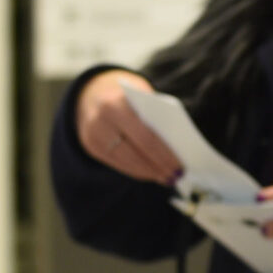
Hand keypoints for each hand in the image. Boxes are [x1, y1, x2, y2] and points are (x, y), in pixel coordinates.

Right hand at [73, 70, 177, 184]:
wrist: (94, 93)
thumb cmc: (130, 98)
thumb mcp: (142, 99)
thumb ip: (156, 117)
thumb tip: (179, 148)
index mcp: (118, 104)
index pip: (146, 136)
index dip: (164, 155)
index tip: (181, 166)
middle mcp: (101, 120)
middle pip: (136, 151)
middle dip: (159, 166)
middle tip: (177, 177)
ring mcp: (93, 135)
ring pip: (126, 161)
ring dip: (149, 172)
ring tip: (167, 178)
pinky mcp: (91, 147)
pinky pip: (117, 163)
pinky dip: (136, 170)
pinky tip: (151, 174)